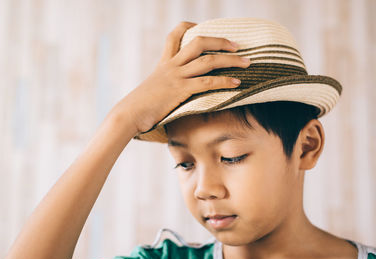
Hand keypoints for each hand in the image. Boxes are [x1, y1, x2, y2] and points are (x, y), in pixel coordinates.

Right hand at [118, 21, 250, 133]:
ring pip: (207, 60)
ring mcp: (176, 77)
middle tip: (237, 45)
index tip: (203, 27)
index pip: (175, 35)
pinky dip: (224, 81)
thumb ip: (162, 86)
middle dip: (220, 41)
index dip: (190, 26)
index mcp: (164, 63)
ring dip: (230, 60)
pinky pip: (207, 82)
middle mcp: (171, 65)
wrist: (128, 114)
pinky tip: (237, 83)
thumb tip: (170, 95)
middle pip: (198, 42)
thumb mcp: (151, 90)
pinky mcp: (180, 91)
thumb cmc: (138, 106)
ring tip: (247, 62)